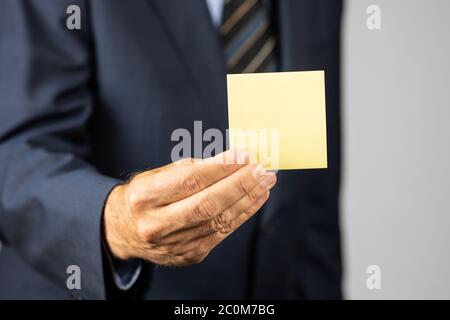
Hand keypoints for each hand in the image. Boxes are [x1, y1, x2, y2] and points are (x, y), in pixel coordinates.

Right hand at [103, 149, 276, 265]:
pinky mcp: (190, 255)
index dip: (221, 168)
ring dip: (248, 199)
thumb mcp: (159, 175)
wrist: (125, 230)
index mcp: (144, 197)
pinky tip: (256, 198)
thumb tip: (234, 160)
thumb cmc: (146, 196)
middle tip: (262, 169)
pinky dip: (243, 214)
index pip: (190, 181)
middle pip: (207, 204)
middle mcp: (156, 224)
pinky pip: (223, 232)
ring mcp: (174, 244)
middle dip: (240, 185)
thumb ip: (194, 169)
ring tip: (265, 182)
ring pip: (219, 220)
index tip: (244, 155)